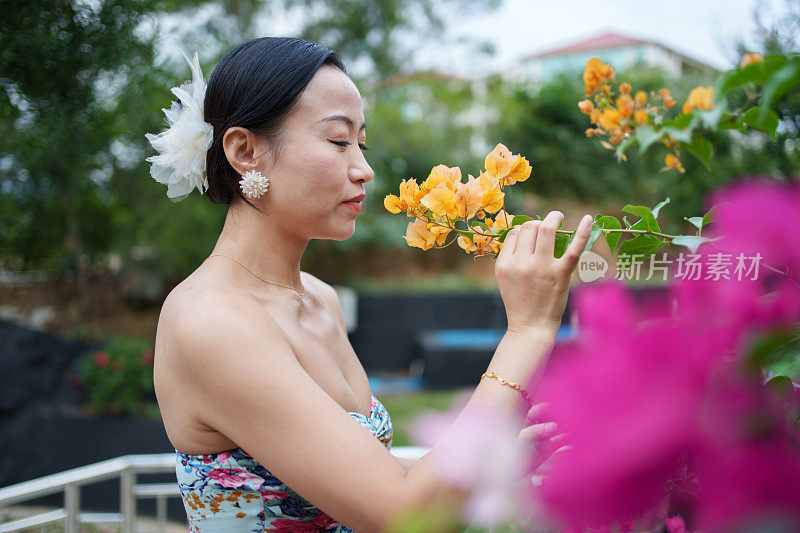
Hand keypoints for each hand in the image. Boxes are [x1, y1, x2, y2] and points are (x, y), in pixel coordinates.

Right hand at [495, 211, 592, 333]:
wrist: (531, 326)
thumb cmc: (519, 301)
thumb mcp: (504, 277)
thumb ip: (510, 256)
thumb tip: (525, 231)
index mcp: (504, 263)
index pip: (514, 233)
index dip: (524, 229)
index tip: (532, 234)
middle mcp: (521, 263)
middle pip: (529, 228)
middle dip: (537, 223)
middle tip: (546, 226)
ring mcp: (541, 268)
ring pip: (546, 230)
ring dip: (553, 218)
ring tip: (558, 216)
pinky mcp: (560, 274)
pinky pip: (573, 248)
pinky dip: (583, 231)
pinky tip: (588, 219)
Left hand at [516, 403, 569, 480]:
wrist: (509, 470)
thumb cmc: (509, 449)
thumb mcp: (520, 437)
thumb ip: (535, 431)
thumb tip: (554, 426)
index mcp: (527, 419)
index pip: (539, 410)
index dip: (548, 408)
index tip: (556, 407)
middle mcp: (537, 426)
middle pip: (551, 418)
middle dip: (561, 415)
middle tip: (572, 412)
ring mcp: (544, 437)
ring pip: (558, 429)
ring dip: (568, 425)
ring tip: (577, 421)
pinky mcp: (550, 448)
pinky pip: (560, 441)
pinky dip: (568, 437)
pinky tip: (575, 434)